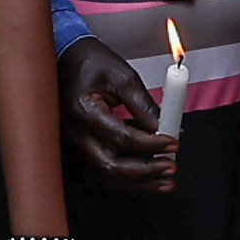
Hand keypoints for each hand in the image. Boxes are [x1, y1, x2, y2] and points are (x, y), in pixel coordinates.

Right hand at [62, 34, 177, 188]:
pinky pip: (106, 168)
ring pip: (108, 174)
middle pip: (111, 166)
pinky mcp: (85, 145)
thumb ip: (144, 105)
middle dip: (146, 172)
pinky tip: (150, 177)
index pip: (122, 137)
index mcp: (85, 110)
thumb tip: (164, 128)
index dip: (152, 144)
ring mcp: (79, 142)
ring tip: (166, 180)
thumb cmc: (89, 62)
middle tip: (171, 167)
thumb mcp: (123, 76)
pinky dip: (129, 177)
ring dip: (139, 182)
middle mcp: (78, 132)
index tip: (173, 143)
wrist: (65, 58)